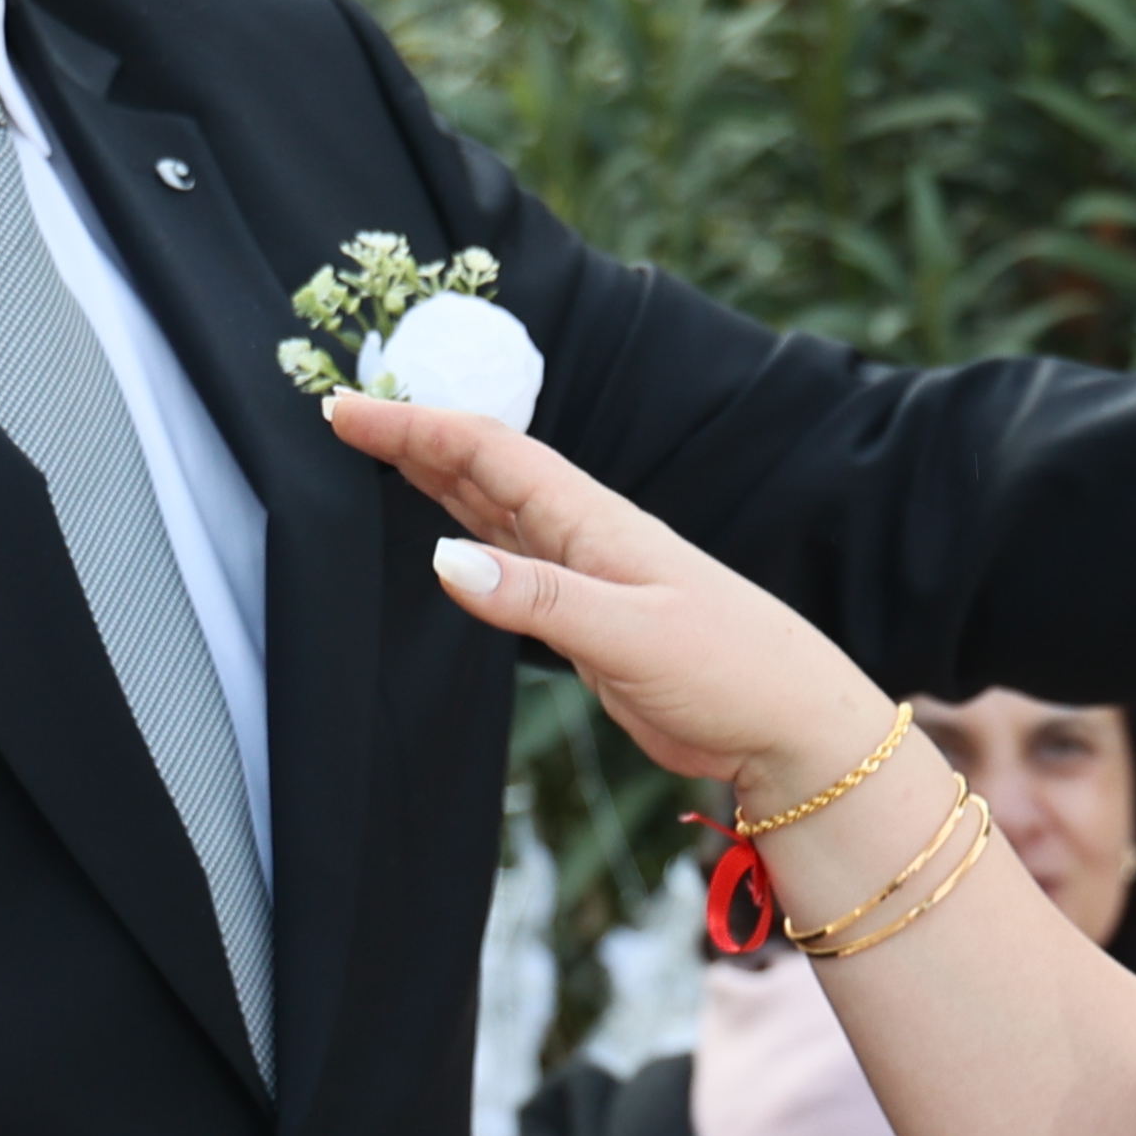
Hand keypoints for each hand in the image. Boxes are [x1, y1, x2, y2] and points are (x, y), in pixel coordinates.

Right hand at [324, 394, 890, 805]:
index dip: (414, 427)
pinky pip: (512, 564)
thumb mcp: (630, 634)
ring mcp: (585, 576)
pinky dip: (469, 540)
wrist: (792, 724)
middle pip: (483, 469)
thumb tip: (441, 559)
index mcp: (593, 522)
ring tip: (380, 451)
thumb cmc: (732, 670)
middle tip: (344, 415)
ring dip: (437, 479)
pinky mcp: (588, 620)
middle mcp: (584, 536)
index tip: (347, 410)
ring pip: (494, 511)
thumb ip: (537, 599)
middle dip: (414, 438)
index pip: (487, 454)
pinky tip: (447, 538)